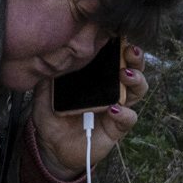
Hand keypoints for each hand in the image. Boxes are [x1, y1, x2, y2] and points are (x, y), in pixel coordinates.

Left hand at [30, 43, 149, 182]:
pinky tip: (113, 108)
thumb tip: (48, 55)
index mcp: (98, 78)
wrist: (52, 146)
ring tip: (124, 75)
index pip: (114, 58)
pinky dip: (124, 112)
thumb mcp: (45, 92)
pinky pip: (128, 118)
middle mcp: (111, 90)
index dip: (120, 46)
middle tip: (130, 52)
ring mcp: (116, 108)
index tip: (118, 36)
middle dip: (135, 59)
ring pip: (137, 91)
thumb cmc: (53, 116)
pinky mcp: (116, 128)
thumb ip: (48, 75)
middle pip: (133, 70)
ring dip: (136, 80)